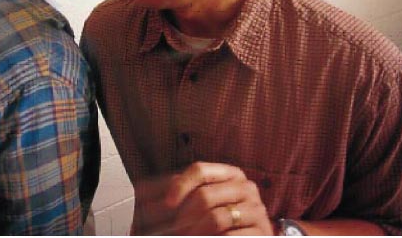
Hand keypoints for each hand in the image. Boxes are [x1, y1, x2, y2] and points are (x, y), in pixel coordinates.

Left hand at [131, 161, 273, 234]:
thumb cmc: (218, 221)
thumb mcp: (196, 203)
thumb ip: (173, 192)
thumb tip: (139, 188)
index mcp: (230, 173)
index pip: (200, 170)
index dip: (180, 185)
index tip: (167, 203)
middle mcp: (246, 188)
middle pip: (205, 195)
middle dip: (182, 217)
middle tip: (171, 230)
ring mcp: (256, 211)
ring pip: (216, 217)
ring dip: (195, 232)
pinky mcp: (262, 234)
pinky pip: (232, 236)